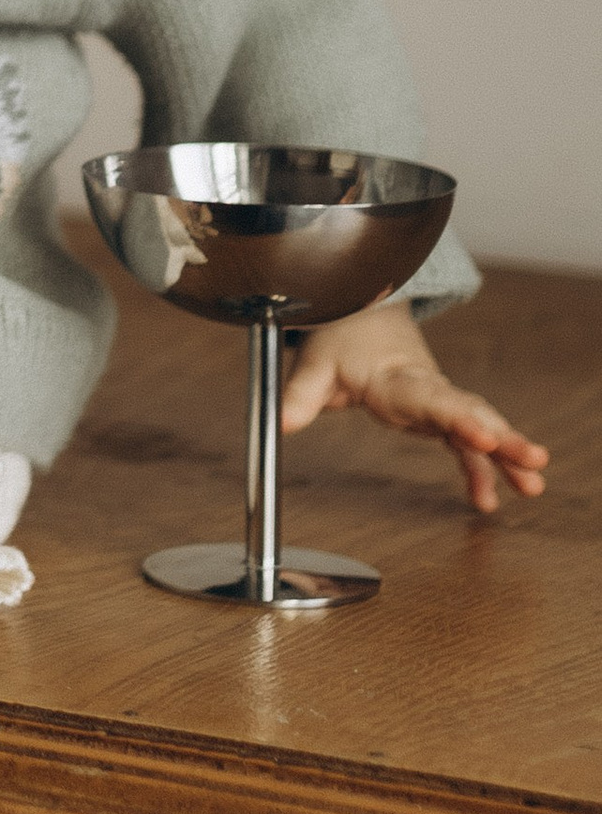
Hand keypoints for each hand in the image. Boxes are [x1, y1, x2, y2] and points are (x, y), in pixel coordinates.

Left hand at [282, 298, 549, 514]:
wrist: (362, 313)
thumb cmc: (339, 336)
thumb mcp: (313, 363)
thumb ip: (299, 396)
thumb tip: (281, 426)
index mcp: (398, 377)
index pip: (432, 399)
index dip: (459, 418)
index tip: (484, 436)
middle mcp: (426, 389)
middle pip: (469, 412)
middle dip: (503, 437)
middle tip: (533, 461)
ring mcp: (436, 401)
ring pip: (478, 426)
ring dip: (506, 454)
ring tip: (533, 485)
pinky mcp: (437, 414)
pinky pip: (464, 442)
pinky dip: (480, 468)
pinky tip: (489, 499)